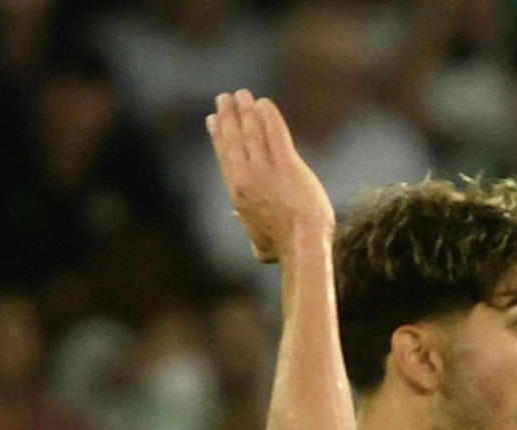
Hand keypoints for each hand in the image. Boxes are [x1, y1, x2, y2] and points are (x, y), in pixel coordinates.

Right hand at [205, 89, 334, 262]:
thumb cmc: (283, 248)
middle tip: (224, 98)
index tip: (213, 120)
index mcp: (236, 192)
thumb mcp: (256, 240)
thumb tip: (236, 217)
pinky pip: (276, 134)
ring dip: (246, 110)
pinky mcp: (287, 165)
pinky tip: (265, 103)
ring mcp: (266, 170)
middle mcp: (246, 177)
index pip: (224, 155)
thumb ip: (244, 224)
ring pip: (252, 132)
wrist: (303, 245)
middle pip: (234, 138)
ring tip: (242, 95)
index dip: (218, 134)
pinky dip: (269, 116)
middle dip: (228, 115)